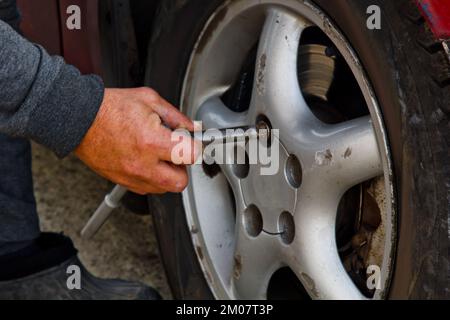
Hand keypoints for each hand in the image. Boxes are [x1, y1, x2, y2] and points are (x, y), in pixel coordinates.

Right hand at [75, 87, 199, 194]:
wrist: (78, 119)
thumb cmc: (109, 108)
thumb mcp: (148, 100)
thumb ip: (176, 116)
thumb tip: (192, 127)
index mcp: (152, 141)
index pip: (191, 155)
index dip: (196, 147)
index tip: (193, 143)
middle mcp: (143, 164)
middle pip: (180, 182)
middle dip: (183, 167)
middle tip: (176, 153)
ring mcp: (132, 176)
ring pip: (164, 189)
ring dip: (167, 174)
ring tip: (158, 155)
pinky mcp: (123, 181)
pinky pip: (147, 189)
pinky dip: (152, 178)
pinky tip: (146, 161)